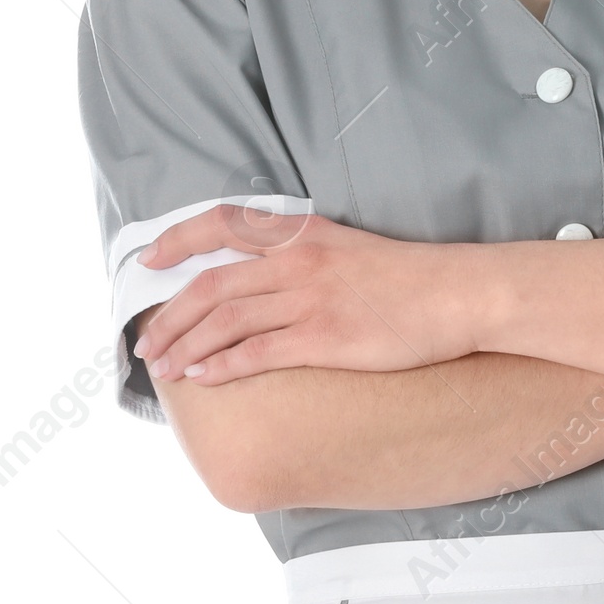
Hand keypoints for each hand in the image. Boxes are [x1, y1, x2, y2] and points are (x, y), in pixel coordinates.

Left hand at [129, 205, 477, 386]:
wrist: (456, 294)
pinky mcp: (326, 338)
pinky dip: (223, 367)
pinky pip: (258, 353)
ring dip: (187, 347)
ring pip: (226, 321)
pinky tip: (206, 379)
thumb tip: (254, 278)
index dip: (177, 241)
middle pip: (212, 284)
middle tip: (147, 344)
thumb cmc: (405, 277)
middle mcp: (298, 260)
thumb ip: (298, 254)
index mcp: (301, 231)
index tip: (148, 261)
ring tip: (166, 369)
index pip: (222, 225)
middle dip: (169, 317)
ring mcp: (311, 299)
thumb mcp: (344, 246)